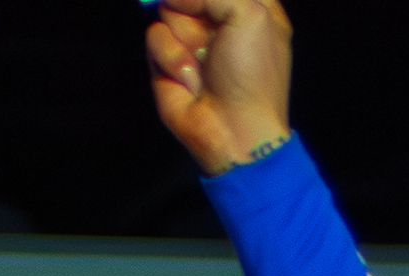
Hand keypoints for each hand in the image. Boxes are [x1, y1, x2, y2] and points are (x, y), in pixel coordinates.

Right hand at [145, 1, 295, 171]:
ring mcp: (192, 38)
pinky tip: (191, 81)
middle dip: (195, 8)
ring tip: (204, 65)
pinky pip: (156, 37)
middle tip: (213, 36)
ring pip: (168, 9)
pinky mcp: (168, 59)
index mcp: (251, 6)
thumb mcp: (250, 13)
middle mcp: (219, 19)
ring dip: (186, 36)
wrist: (234, 130)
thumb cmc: (252, 74)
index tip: (210, 7)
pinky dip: (173, 59)